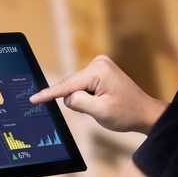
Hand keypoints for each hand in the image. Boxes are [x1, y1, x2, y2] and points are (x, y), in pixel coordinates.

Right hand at [30, 55, 167, 133]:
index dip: (48, 94)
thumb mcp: (100, 112)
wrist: (145, 113)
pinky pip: (82, 86)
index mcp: (98, 71)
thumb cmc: (126, 113)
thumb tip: (66, 97)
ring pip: (75, 87)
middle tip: (98, 109)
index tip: (33, 99)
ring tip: (103, 105)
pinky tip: (102, 100)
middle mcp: (98, 63)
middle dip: (77, 101)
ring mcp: (99, 65)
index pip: (66, 85)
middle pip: (71, 86)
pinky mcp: (99, 70)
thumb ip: (78, 102)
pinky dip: (87, 96)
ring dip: (83, 99)